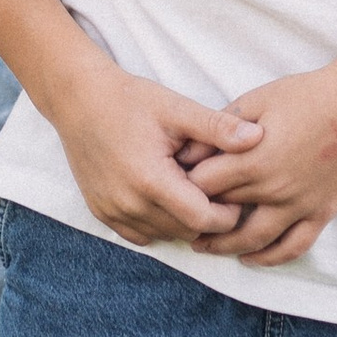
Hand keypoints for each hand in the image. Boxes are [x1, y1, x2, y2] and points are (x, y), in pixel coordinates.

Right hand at [54, 57, 260, 247]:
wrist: (78, 100)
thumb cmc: (129, 100)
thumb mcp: (176, 108)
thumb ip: (218, 127)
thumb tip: (258, 138)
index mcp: (152, 180)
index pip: (203, 220)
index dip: (227, 212)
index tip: (235, 193)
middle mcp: (129, 204)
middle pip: (188, 231)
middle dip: (208, 217)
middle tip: (217, 190)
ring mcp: (112, 211)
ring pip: (165, 235)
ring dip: (183, 220)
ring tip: (190, 189)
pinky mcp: (102, 213)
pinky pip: (140, 235)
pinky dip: (158, 223)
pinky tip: (165, 197)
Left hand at [191, 57, 336, 265]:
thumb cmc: (307, 95)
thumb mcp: (257, 100)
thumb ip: (222, 127)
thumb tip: (189, 147)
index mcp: (254, 160)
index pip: (203, 185)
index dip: (182, 185)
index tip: (170, 184)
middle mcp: (274, 189)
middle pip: (222, 212)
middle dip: (195, 215)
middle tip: (174, 217)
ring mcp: (299, 205)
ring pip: (253, 239)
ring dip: (224, 247)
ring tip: (202, 247)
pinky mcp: (321, 213)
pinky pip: (294, 247)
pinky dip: (270, 258)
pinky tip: (251, 259)